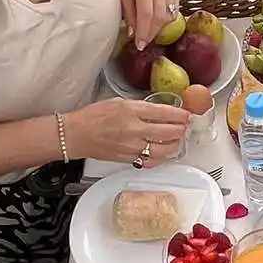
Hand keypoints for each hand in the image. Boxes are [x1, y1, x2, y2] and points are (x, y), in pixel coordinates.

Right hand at [67, 97, 191, 165]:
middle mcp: (134, 129)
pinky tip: (163, 154)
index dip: (179, 114)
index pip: (164, 112)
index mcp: (131, 111)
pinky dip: (160, 158)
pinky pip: (150, 161)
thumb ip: (139, 107)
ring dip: (174, 145)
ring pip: (163, 150)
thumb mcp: (118, 101)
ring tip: (176, 140)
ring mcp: (131, 146)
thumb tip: (158, 111)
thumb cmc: (93, 116)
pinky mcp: (128, 159)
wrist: (76, 134)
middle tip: (184, 127)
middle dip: (180, 129)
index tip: (186, 114)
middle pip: (167, 132)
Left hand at [117, 0, 177, 48]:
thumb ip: (129, 14)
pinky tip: (157, 21)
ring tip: (149, 32)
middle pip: (159, 17)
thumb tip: (133, 34)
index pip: (146, 14)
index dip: (144, 32)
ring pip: (168, 16)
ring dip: (158, 28)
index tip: (139, 44)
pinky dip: (165, 19)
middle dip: (151, 33)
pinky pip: (173, 11)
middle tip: (143, 42)